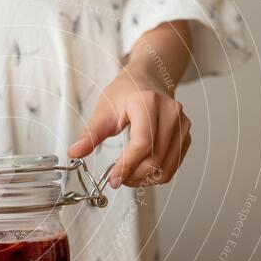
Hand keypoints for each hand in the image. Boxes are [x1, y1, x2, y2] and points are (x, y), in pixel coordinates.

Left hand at [67, 67, 190, 188]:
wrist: (147, 80)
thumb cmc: (125, 93)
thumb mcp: (104, 109)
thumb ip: (91, 134)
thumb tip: (74, 152)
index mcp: (148, 103)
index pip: (142, 143)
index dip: (127, 166)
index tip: (114, 179)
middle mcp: (171, 113)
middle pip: (155, 159)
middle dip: (134, 176)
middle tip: (117, 179)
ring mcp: (182, 124)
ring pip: (166, 167)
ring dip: (145, 179)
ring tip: (127, 176)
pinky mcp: (186, 135)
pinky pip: (173, 165)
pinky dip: (156, 175)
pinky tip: (141, 171)